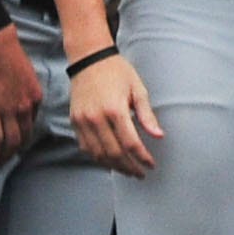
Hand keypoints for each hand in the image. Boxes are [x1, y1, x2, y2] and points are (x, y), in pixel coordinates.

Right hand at [0, 29, 42, 165]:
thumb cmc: (8, 57)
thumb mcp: (26, 76)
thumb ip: (25, 90)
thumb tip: (19, 99)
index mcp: (35, 98)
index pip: (31, 124)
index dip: (25, 137)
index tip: (19, 144)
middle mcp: (26, 107)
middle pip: (23, 136)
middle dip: (16, 150)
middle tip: (8, 159)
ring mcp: (10, 111)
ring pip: (10, 141)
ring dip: (4, 155)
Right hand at [71, 52, 161, 176]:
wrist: (89, 60)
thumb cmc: (118, 72)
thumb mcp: (138, 89)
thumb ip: (147, 115)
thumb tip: (159, 136)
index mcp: (115, 110)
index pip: (130, 143)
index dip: (142, 157)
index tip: (151, 165)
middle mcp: (96, 118)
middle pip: (113, 153)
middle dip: (129, 167)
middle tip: (140, 173)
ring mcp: (82, 122)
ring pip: (97, 154)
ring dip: (113, 166)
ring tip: (128, 170)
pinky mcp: (74, 122)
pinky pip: (85, 147)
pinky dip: (98, 157)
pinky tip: (110, 161)